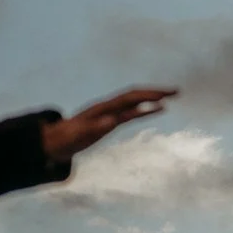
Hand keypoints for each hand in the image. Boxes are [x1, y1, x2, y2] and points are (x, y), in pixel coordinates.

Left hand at [42, 87, 177, 162]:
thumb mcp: (81, 135)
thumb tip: (112, 121)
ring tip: (172, 97)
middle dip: (156, 92)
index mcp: (104, 108)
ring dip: (153, 98)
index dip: (148, 96)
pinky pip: (132, 112)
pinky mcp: (111, 120)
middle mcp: (109, 106)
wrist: (55, 140)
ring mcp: (110, 112)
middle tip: (177, 91)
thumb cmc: (67, 138)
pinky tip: (157, 110)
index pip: (130, 98)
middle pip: (136, 95)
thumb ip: (96, 127)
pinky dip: (146, 109)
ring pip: (135, 101)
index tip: (165, 98)